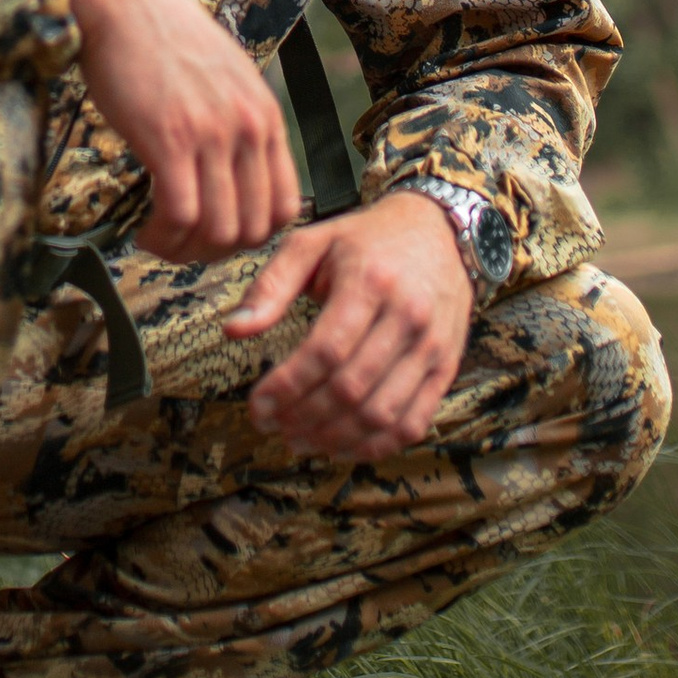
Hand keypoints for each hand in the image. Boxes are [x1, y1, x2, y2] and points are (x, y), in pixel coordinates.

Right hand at [71, 0, 301, 261]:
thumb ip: (237, 124)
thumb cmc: (163, 37)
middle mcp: (247, 127)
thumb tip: (232, 176)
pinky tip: (143, 229)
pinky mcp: (170, 138)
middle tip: (182, 244)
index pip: (284, 208)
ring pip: (217, 230)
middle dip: (215, 252)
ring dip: (185, 250)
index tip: (215, 235)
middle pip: (253, 229)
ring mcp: (211, 134)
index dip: (251, 237)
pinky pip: (179, 214)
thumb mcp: (224, 78)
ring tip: (159, 239)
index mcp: (265, 115)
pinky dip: (162, 235)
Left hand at [227, 193, 473, 461]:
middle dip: (303, 416)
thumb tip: (232, 329)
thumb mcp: (312, 244)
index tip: (257, 405)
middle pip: (350, 388)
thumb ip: (270, 286)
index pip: (325, 351)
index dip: (286, 386)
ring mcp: (431, 345)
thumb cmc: (366, 240)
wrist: (439, 232)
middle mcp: (407, 316)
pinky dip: (375, 445)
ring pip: (380, 413)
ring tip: (299, 439)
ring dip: (333, 438)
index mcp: (369, 281)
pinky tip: (342, 446)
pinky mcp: (446, 367)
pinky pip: (412, 422)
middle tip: (271, 426)